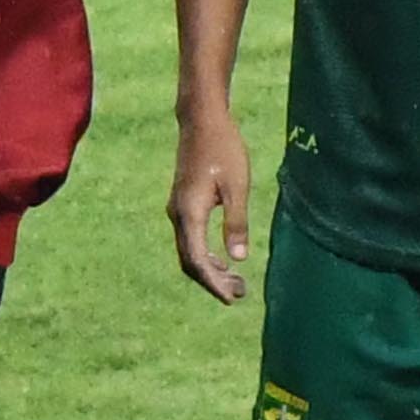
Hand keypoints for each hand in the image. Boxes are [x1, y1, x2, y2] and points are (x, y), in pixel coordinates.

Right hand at [169, 112, 253, 304]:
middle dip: (213, 282)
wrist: (201, 122)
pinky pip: (190, 240)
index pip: (198, 260)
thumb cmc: (223, 149)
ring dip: (210, 270)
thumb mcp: (237, 186)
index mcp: (190, 213)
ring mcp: (178, 210)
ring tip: (237, 282)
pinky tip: (225, 260)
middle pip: (190, 262)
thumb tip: (239, 259)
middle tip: (241, 294)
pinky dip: (206, 256)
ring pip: (189, 252)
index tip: (232, 298)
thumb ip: (236, 222)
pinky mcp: (183, 205)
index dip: (214, 283)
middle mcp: (178, 215)